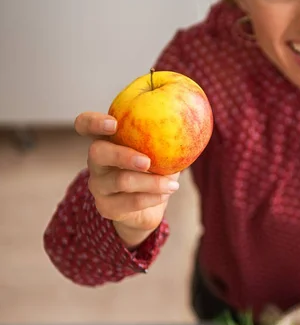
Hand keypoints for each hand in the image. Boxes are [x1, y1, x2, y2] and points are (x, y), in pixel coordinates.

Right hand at [75, 111, 179, 246]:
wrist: (148, 208)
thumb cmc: (156, 170)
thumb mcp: (162, 151)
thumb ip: (168, 134)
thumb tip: (189, 116)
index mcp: (107, 140)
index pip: (85, 125)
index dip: (93, 122)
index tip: (113, 124)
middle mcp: (96, 162)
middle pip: (97, 153)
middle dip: (122, 155)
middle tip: (147, 162)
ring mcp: (98, 185)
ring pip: (121, 180)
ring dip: (151, 182)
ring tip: (173, 185)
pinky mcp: (106, 207)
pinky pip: (131, 202)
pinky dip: (152, 197)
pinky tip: (166, 194)